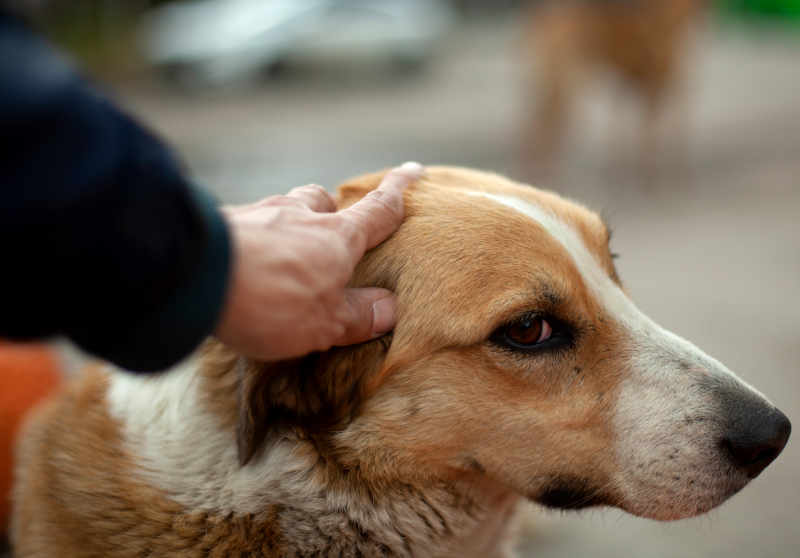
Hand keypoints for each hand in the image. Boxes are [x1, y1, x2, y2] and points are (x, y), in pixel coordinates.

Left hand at [215, 162, 422, 360]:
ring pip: (285, 207)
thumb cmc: (270, 300)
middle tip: (330, 229)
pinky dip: (256, 237)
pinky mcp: (226, 222)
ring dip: (291, 222)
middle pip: (323, 200)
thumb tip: (389, 308)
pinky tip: (244, 262)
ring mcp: (261, 214)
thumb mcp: (324, 323)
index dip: (399, 191)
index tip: (413, 169)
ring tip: (283, 252)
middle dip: (331, 210)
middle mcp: (301, 216)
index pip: (378, 210)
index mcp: (337, 238)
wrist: (196, 276)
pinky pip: (250, 223)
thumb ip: (358, 315)